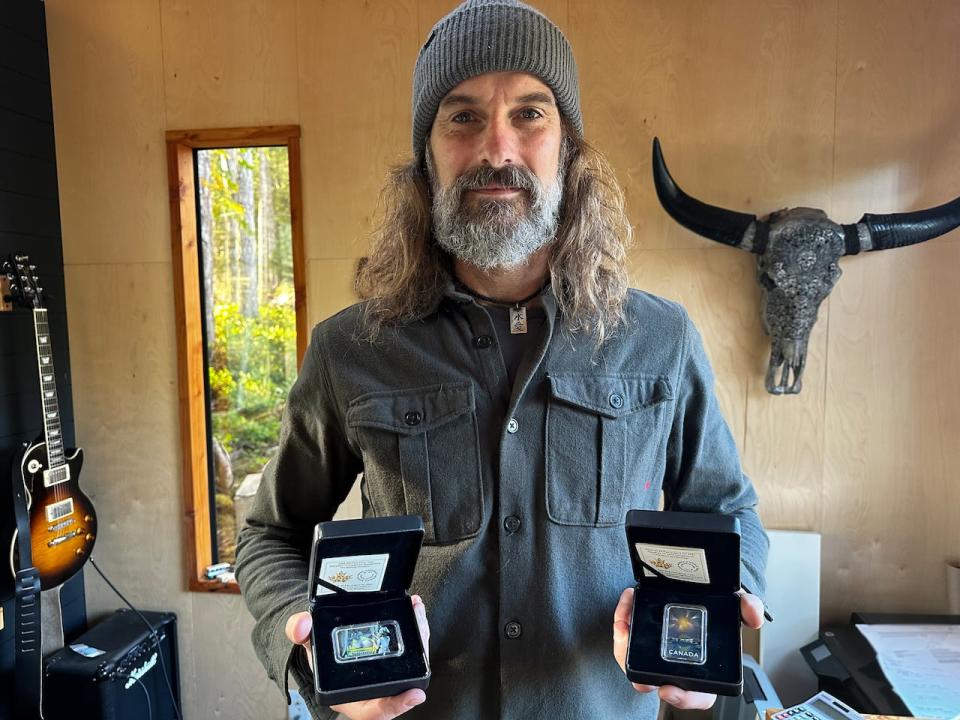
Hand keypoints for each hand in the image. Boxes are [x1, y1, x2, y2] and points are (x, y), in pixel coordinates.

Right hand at [285, 595, 430, 719]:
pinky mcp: (395, 658)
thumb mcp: (305, 644)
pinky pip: (410, 648)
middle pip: (402, 684)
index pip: (375, 710)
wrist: (323, 644)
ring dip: (419, 640)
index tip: (414, 694)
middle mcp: (373, 688)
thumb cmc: (317, 653)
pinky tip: (416, 610)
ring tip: (418, 616)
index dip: (395, 706)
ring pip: (411, 664)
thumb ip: (298, 632)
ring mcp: (386, 673)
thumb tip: (302, 624)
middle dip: (416, 661)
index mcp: (350, 695)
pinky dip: (416, 630)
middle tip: (420, 635)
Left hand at [612, 587, 765, 709]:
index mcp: (701, 670)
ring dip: (624, 646)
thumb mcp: (734, 607)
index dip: (682, 698)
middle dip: (643, 680)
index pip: (694, 694)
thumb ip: (747, 609)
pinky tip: (627, 605)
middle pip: (655, 683)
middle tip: (639, 674)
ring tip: (624, 623)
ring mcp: (654, 654)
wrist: (694, 591)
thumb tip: (754, 614)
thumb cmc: (714, 610)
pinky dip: (622, 622)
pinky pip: (625, 639)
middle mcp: (675, 666)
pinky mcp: (638, 639)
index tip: (669, 690)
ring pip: (633, 662)